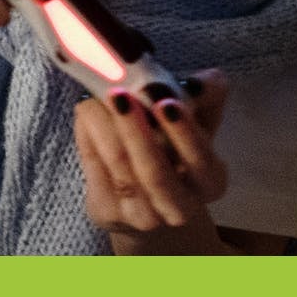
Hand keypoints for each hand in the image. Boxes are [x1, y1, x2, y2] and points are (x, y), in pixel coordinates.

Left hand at [74, 69, 231, 252]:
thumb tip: (203, 80)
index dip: (184, 133)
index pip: (200, 160)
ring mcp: (142, 216)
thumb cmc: (176, 148)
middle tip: (118, 95)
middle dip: (135, 132)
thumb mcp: (197, 121)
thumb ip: (206, 96)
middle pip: (155, 173)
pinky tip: (85, 114)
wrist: (149, 198)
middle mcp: (180, 207)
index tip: (166, 102)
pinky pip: (94, 171)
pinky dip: (88, 138)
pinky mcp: (108, 212)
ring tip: (93, 98)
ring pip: (120, 171)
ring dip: (104, 130)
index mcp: (210, 182)